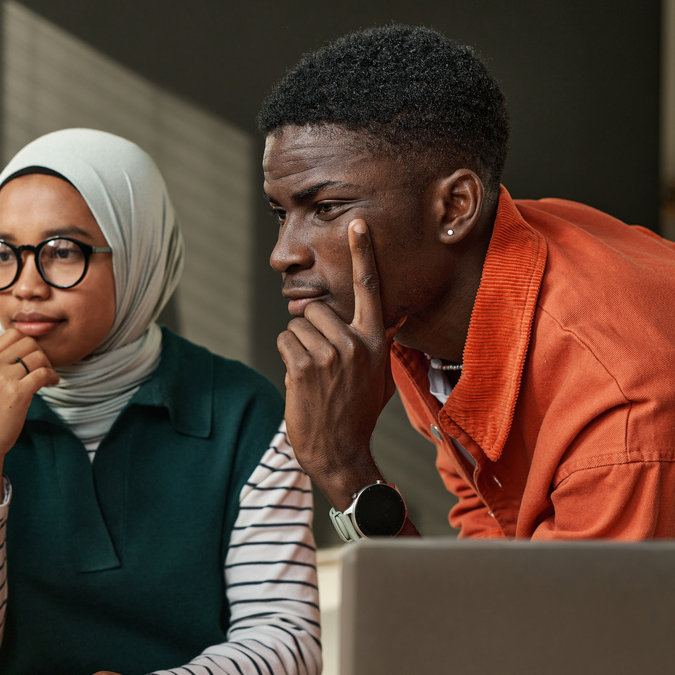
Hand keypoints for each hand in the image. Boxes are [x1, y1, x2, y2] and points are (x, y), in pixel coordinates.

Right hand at [0, 328, 58, 503]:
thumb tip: (26, 345)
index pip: (12, 333)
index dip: (28, 343)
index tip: (32, 358)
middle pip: (28, 342)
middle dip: (40, 354)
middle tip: (42, 370)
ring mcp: (3, 378)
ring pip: (38, 356)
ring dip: (48, 366)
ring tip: (47, 379)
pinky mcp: (17, 392)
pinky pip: (44, 373)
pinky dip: (53, 377)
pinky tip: (52, 384)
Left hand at [277, 219, 396, 508]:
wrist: (340, 451)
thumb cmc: (358, 413)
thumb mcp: (380, 376)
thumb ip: (380, 343)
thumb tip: (389, 319)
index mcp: (375, 341)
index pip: (371, 289)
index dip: (365, 253)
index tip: (359, 223)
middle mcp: (356, 343)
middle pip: (317, 308)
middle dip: (310, 330)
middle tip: (320, 363)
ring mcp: (330, 355)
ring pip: (297, 325)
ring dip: (297, 346)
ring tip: (313, 375)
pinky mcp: (305, 367)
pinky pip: (285, 341)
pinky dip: (287, 358)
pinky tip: (300, 381)